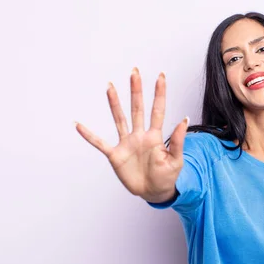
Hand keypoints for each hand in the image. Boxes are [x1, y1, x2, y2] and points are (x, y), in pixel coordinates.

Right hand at [75, 68, 188, 202]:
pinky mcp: (116, 155)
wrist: (154, 192)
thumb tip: (185, 119)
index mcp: (155, 136)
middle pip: (137, 109)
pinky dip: (89, 135)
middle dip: (136, 90)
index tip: (161, 76)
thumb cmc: (167, 176)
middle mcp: (140, 136)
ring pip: (119, 119)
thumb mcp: (176, 160)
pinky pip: (100, 143)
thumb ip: (178, 140)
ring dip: (114, 104)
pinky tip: (79, 125)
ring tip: (110, 87)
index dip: (159, 94)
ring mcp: (127, 144)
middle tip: (134, 72)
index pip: (157, 110)